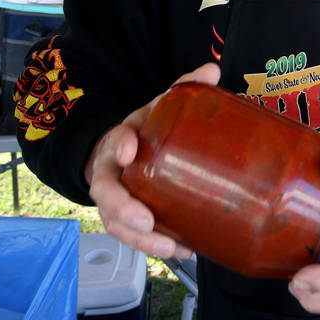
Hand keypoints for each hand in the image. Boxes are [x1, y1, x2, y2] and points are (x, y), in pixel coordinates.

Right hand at [85, 62, 220, 257]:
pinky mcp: (128, 221)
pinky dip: (158, 245)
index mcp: (119, 142)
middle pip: (107, 196)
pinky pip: (136, 237)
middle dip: (123, 210)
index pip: (113, 142)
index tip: (129, 149)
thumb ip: (182, 87)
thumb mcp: (158, 106)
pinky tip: (184, 249)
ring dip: (141, 239)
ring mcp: (116, 201)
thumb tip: (212, 71)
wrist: (119, 152)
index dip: (118, 146)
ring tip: (169, 246)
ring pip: (116, 224)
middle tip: (145, 220)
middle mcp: (111, 174)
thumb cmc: (143, 131)